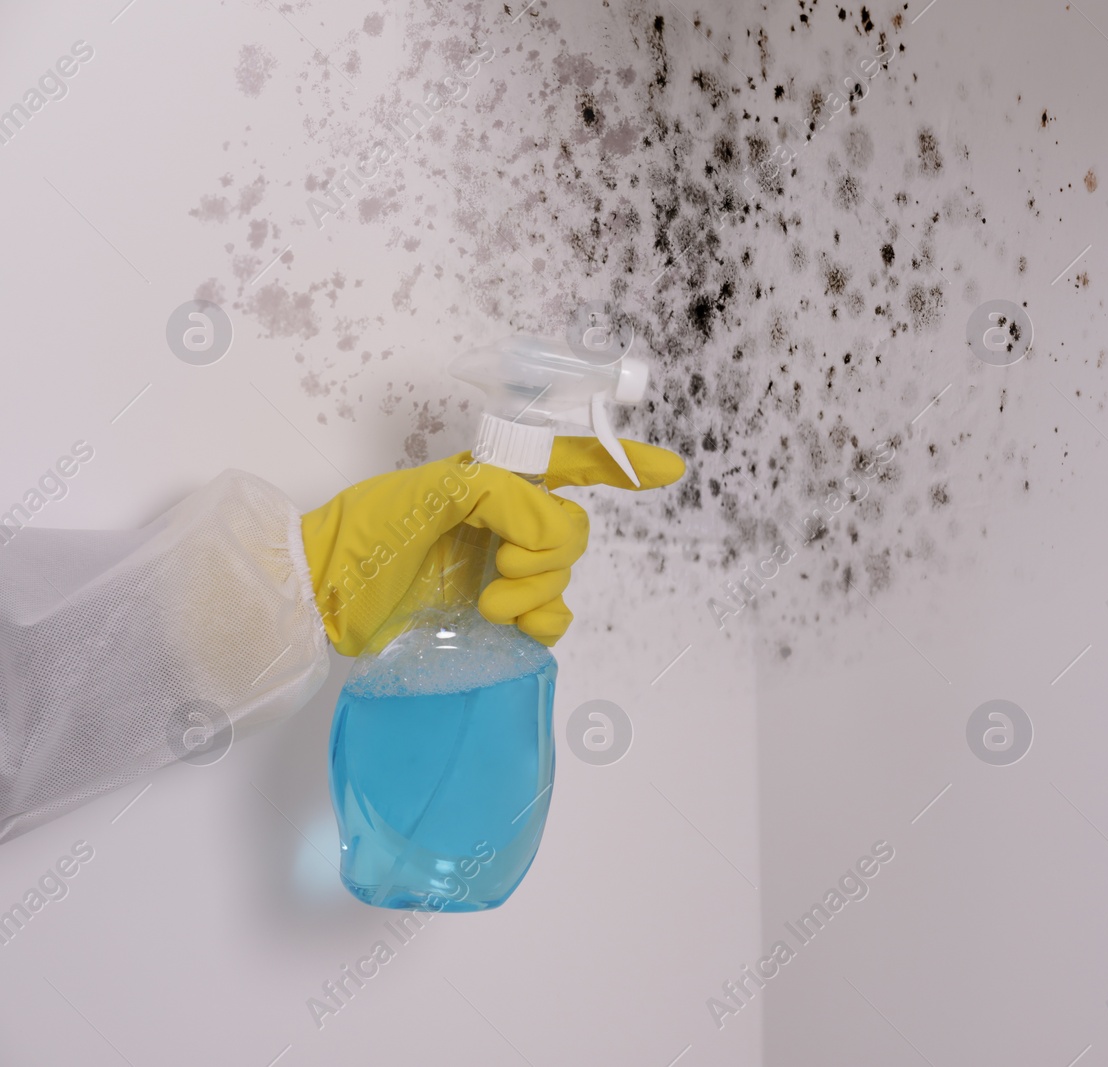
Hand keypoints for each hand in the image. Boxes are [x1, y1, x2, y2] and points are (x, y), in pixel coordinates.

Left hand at [301, 438, 683, 654]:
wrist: (324, 595)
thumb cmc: (366, 532)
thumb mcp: (433, 493)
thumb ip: (505, 497)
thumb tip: (546, 529)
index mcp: (495, 481)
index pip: (571, 461)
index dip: (622, 463)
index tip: (668, 472)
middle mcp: (507, 523)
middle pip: (573, 532)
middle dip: (547, 552)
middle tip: (499, 565)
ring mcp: (504, 572)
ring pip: (564, 578)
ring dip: (534, 591)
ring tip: (485, 603)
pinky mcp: (497, 619)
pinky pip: (553, 621)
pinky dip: (542, 625)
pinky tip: (511, 626)